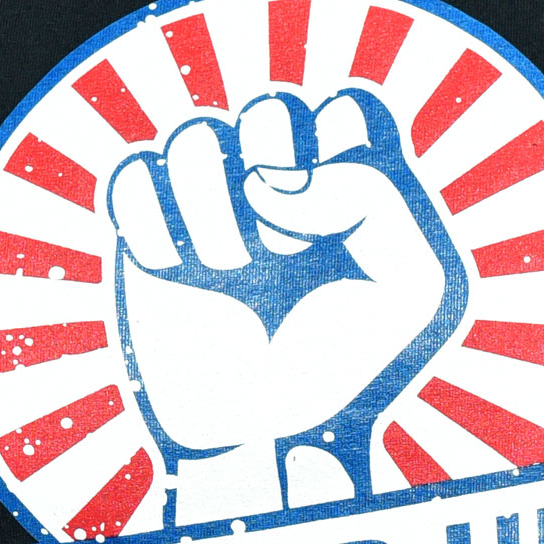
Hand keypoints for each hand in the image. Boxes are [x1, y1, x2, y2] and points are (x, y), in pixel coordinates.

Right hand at [108, 91, 463, 518]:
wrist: (265, 436)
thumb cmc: (346, 364)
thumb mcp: (411, 286)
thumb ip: (374, 197)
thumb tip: (267, 178)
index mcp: (351, 176)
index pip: (351, 107)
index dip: (348, 164)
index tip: (349, 233)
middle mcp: (281, 172)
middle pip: (272, 107)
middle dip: (282, 187)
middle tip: (286, 259)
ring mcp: (208, 195)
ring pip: (195, 133)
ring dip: (213, 210)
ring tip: (230, 274)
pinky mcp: (144, 226)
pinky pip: (131, 173)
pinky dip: (152, 225)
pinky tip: (177, 275)